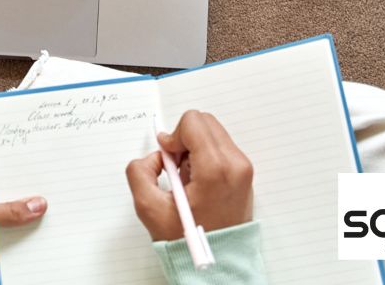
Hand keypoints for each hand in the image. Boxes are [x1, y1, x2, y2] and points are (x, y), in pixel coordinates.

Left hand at [0, 166, 46, 258]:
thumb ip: (7, 210)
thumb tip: (35, 203)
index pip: (1, 170)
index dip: (21, 171)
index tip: (43, 172)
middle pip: (11, 193)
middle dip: (28, 197)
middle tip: (51, 196)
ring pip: (15, 214)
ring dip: (28, 218)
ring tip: (50, 216)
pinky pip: (13, 233)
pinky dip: (23, 235)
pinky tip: (38, 234)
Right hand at [125, 111, 253, 241]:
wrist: (218, 261)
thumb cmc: (189, 241)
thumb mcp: (150, 208)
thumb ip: (140, 172)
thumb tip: (155, 156)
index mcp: (216, 169)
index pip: (193, 122)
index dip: (173, 136)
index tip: (168, 157)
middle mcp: (236, 164)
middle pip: (204, 122)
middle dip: (184, 140)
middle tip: (175, 168)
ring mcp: (243, 169)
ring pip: (212, 133)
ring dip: (194, 148)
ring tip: (187, 178)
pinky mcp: (244, 173)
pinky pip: (221, 147)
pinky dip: (204, 156)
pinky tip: (197, 182)